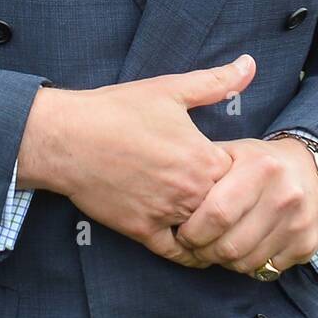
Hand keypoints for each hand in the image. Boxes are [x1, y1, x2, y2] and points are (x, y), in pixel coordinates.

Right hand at [18, 54, 256, 265]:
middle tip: (229, 195)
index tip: (232, 164)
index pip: (245, 178)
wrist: (67, 138)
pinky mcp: (142, 232)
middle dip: (231, 202)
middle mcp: (190, 192)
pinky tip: (192, 240)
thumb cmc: (118, 109)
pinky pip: (178, 253)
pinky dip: (189, 251)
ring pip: (207, 233)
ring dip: (213, 226)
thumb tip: (249, 65)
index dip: (243, 172)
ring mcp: (166, 215)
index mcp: (203, 159)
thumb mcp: (170, 89)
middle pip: (230, 209)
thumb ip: (216, 81)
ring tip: (213, 216)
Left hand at [174, 136, 317, 275]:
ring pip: (245, 262)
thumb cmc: (258, 162)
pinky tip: (240, 249)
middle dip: (203, 252)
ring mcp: (299, 223)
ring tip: (214, 248)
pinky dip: (246, 266)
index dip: (192, 230)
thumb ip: (202, 166)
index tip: (181, 232)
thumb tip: (167, 189)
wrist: (309, 171)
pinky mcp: (307, 245)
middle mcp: (284, 195)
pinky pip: (264, 270)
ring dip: (222, 262)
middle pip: (230, 245)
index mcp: (261, 167)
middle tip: (194, 247)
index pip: (217, 213)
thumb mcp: (232, 152)